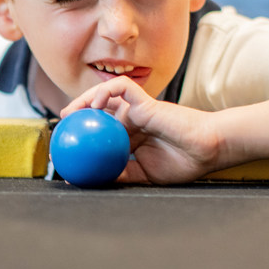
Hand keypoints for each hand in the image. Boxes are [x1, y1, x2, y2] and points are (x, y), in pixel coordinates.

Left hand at [62, 76, 221, 183]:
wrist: (207, 150)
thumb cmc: (181, 163)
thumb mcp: (143, 174)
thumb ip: (120, 174)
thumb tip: (92, 180)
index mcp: (130, 138)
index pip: (100, 134)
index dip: (81, 137)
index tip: (64, 151)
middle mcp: (132, 121)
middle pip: (97, 112)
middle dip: (75, 116)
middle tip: (60, 129)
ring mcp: (138, 109)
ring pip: (105, 96)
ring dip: (84, 100)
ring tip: (69, 113)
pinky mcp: (146, 100)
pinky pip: (121, 88)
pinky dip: (105, 91)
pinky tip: (94, 104)